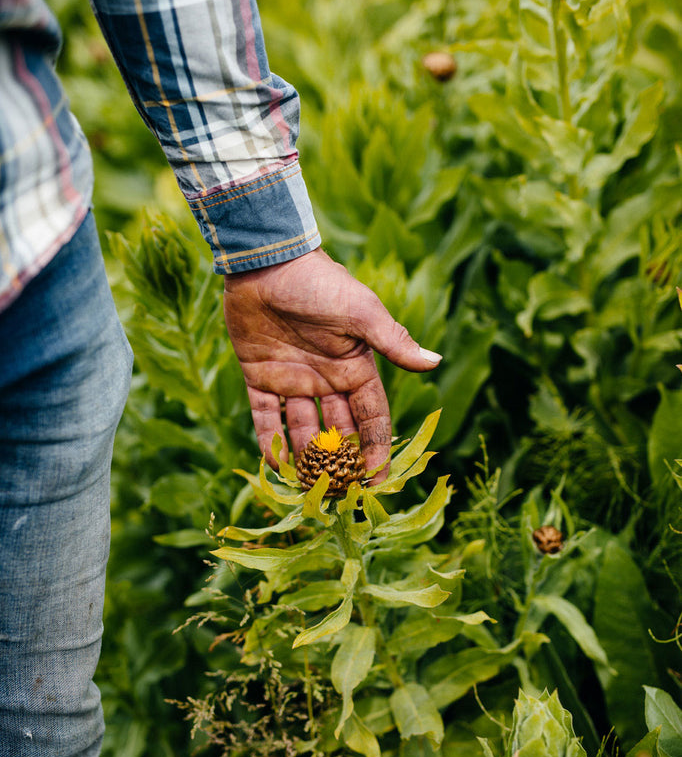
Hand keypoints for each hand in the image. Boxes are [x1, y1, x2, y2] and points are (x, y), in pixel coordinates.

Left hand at [223, 248, 440, 481]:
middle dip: (342, 463)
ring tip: (309, 490)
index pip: (372, 418)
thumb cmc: (320, 283)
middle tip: (342, 496)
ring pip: (303, 430)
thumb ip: (393, 342)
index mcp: (355, 368)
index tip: (379, 482)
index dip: (377, 449)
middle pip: (339, 432)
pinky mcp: (259, 376)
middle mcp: (326, 380)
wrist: (267, 261)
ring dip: (307, 459)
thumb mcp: (361, 313)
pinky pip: (265, 417)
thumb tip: (435, 363)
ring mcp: (293, 380)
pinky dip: (269, 440)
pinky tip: (275, 466)